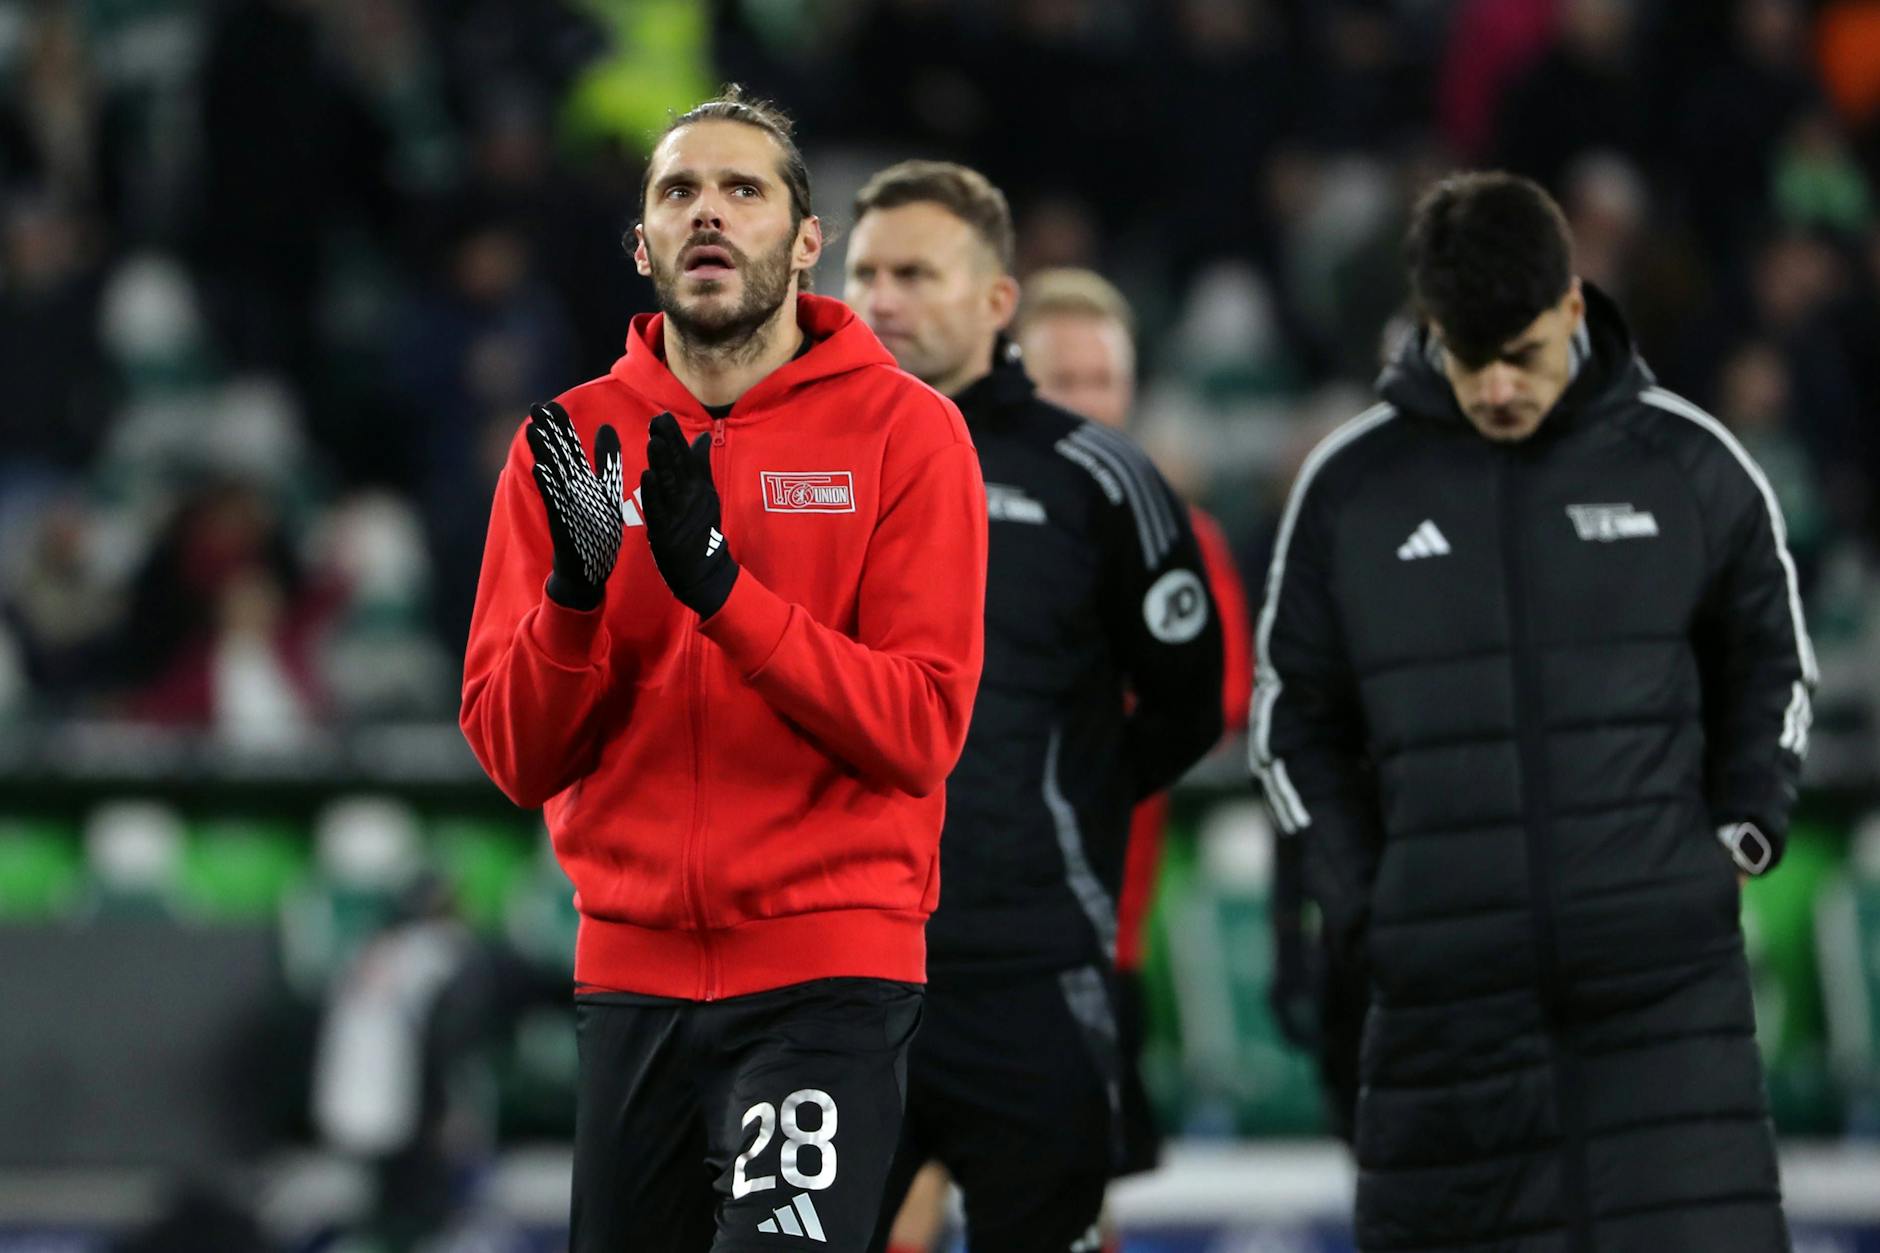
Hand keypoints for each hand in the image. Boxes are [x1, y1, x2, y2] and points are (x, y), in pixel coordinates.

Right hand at [526, 402, 624, 610]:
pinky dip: (549, 485)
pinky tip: (541, 468)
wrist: (589, 571)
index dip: (561, 428)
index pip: (569, 448)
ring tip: (532, 429)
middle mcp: (570, 491)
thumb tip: (605, 427)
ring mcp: (566, 506)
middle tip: (535, 406)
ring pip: (553, 474)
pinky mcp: (565, 524)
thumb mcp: (607, 490)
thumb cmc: (596, 530)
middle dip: (547, 432)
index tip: (551, 405)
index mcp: (581, 481)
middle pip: (558, 456)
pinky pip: (556, 501)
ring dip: (542, 452)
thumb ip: (606, 460)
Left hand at [641, 412, 738, 617]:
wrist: (704, 572)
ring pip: (669, 485)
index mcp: (700, 488)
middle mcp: (691, 499)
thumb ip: (701, 468)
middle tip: (658, 420)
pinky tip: (647, 475)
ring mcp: (679, 515)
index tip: (663, 417)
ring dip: (661, 462)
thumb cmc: (701, 532)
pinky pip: (658, 510)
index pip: (687, 458)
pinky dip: (653, 492)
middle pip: (678, 467)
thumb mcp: (706, 496)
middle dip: (668, 443)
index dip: (675, 438)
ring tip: (653, 441)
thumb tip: (701, 439)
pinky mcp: (666, 532)